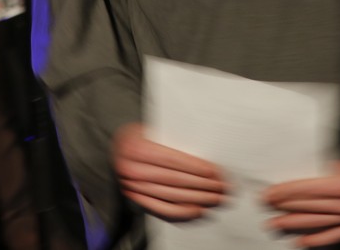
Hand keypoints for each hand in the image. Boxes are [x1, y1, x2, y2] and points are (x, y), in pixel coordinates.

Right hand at [111, 122, 226, 220]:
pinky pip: (162, 209)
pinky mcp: (137, 198)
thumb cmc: (141, 134)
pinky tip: (198, 209)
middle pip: (174, 180)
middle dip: (202, 185)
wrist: (118, 145)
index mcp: (136, 148)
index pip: (172, 160)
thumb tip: (205, 151)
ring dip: (197, 199)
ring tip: (216, 198)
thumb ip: (174, 139)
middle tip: (222, 187)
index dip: (196, 167)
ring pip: (171, 196)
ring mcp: (133, 187)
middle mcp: (132, 169)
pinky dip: (182, 211)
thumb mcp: (153, 129)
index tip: (214, 171)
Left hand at [262, 160, 339, 245]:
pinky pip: (334, 236)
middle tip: (267, 207)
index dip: (288, 192)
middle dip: (286, 206)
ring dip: (295, 224)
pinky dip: (317, 240)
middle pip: (312, 206)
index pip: (311, 190)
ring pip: (319, 222)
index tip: (271, 194)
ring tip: (276, 224)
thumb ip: (328, 169)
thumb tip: (306, 173)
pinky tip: (300, 241)